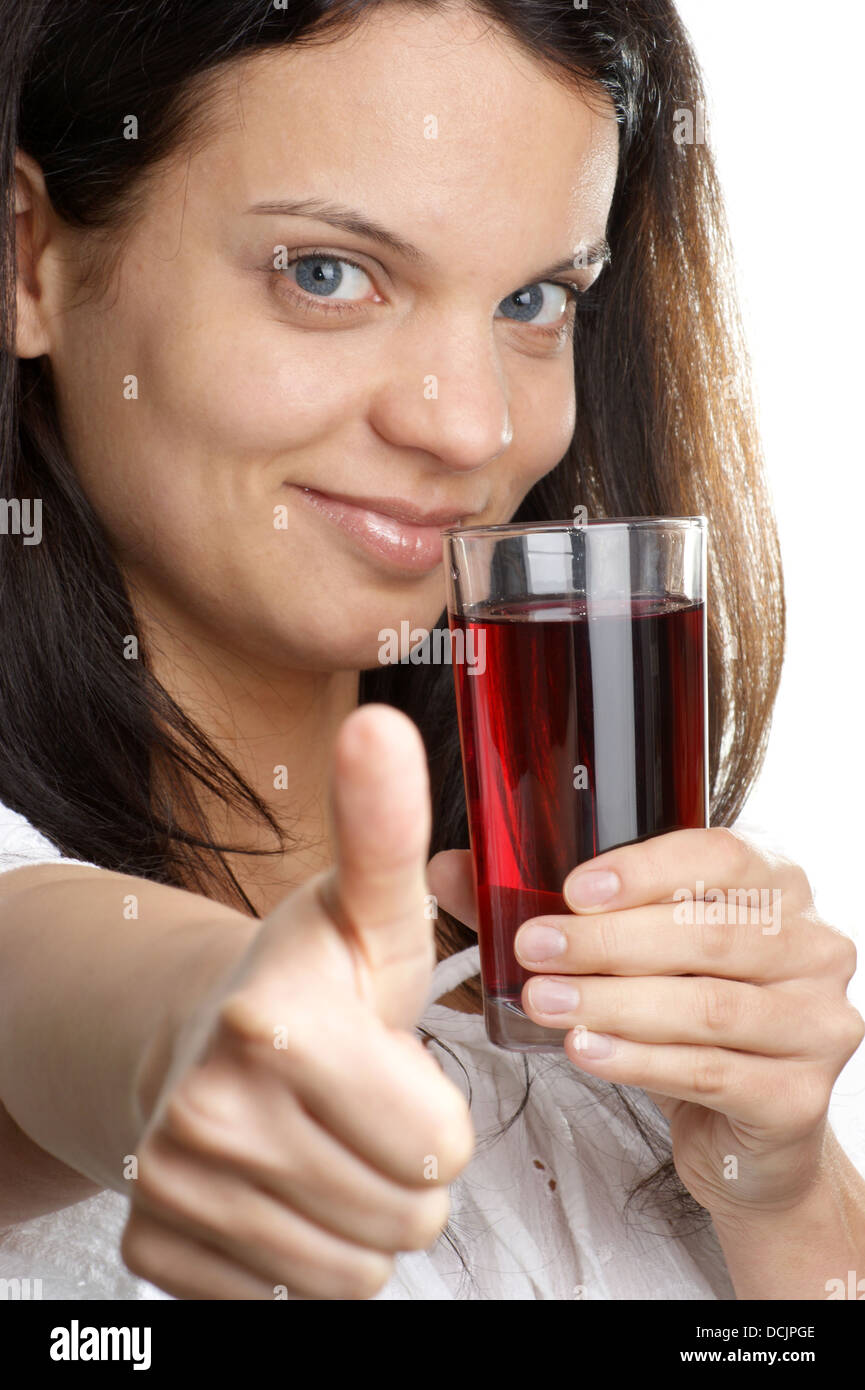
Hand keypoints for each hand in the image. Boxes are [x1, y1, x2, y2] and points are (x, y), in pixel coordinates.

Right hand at [122, 706, 473, 1299]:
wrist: (190, 1028)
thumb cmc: (307, 975)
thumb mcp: (364, 906)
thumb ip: (388, 830)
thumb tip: (384, 723)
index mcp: (278, 1024)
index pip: (440, 1150)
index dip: (437, 1111)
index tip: (395, 1064)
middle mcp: (215, 1111)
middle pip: (406, 1220)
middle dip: (405, 1170)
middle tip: (364, 1104)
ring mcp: (178, 1186)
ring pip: (353, 1271)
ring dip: (358, 1213)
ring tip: (328, 1139)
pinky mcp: (158, 1242)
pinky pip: (279, 1297)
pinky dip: (292, 1251)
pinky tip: (277, 1180)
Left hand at [429, 828, 863, 1224]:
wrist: (745, 1134)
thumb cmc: (683, 1021)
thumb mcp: (629, 955)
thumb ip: (549, 908)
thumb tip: (449, 871)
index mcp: (777, 887)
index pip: (721, 856)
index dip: (645, 869)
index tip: (573, 888)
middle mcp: (812, 946)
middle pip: (707, 932)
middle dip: (608, 941)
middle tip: (534, 949)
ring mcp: (816, 1022)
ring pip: (707, 1005)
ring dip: (614, 1002)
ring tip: (543, 1002)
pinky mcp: (799, 1096)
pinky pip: (711, 1070)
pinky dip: (638, 1060)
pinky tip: (584, 1052)